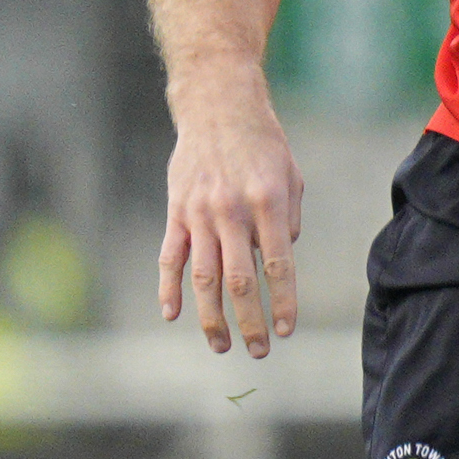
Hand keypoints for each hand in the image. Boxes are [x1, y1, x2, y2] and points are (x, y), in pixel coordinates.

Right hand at [159, 78, 304, 358]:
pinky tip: (172, 315)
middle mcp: (232, 212)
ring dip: (211, 317)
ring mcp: (199, 214)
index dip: (283, 302)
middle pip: (240, 281)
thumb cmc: (263, 145)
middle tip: (259, 350)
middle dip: (250, 321)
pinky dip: (168, 289)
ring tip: (220, 346)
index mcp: (267, 204)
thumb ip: (287, 221)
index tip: (287, 329)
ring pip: (203, 278)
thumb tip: (279, 260)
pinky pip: (170, 257)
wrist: (218, 107)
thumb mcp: (290, 178)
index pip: (278, 266)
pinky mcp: (176, 212)